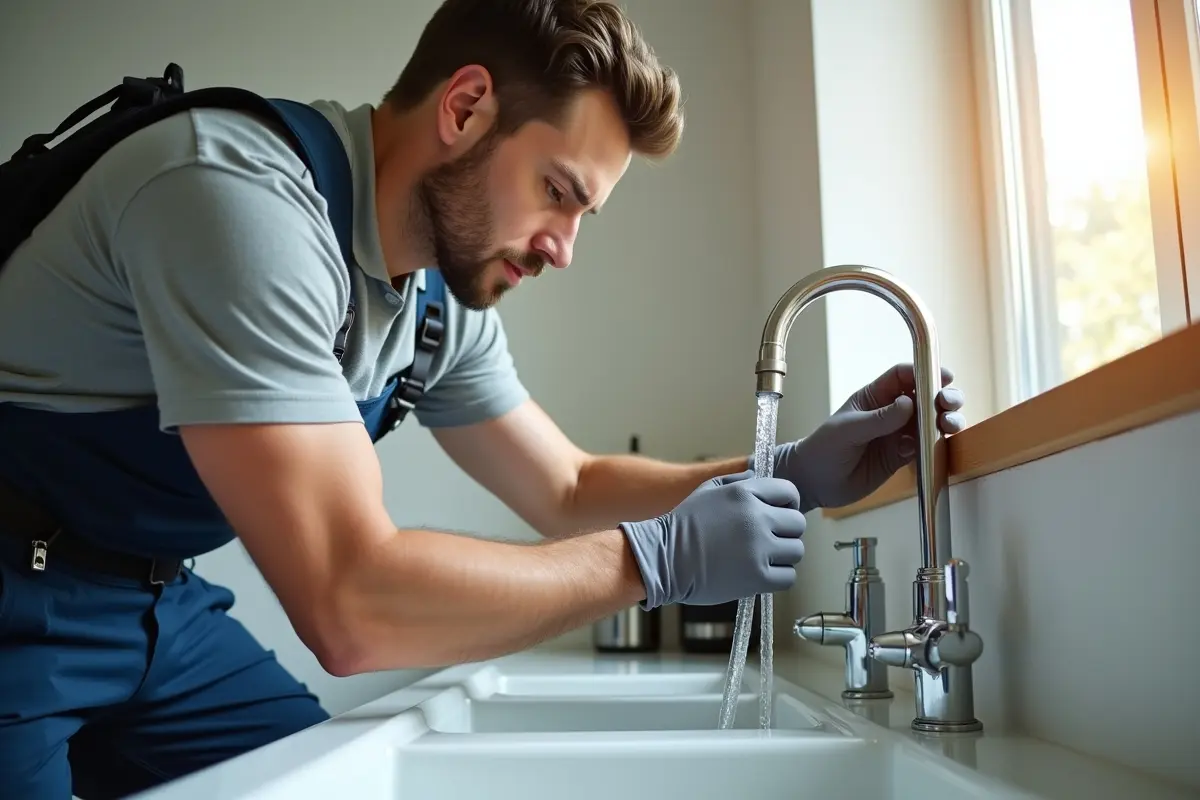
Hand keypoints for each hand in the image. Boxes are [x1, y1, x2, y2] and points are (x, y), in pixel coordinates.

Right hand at [619, 472, 805, 609]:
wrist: (663, 560)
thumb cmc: (683, 525)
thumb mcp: (708, 491)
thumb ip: (739, 482)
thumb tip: (761, 478)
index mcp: (745, 493)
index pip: (789, 492)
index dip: (787, 505)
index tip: (779, 516)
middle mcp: (756, 518)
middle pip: (797, 524)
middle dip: (785, 532)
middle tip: (768, 540)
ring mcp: (758, 548)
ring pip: (795, 551)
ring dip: (781, 556)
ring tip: (760, 558)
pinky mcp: (758, 578)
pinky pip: (788, 577)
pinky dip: (777, 577)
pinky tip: (758, 574)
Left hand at [772, 363, 965, 510]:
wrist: (814, 482)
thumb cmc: (823, 448)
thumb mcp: (847, 430)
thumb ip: (878, 419)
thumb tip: (908, 403)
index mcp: (875, 397)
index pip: (904, 376)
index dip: (925, 372)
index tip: (943, 376)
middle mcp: (891, 413)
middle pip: (925, 397)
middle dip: (943, 396)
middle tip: (948, 403)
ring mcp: (898, 435)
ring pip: (931, 422)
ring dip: (945, 421)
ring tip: (949, 425)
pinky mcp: (902, 457)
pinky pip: (926, 448)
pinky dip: (936, 445)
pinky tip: (935, 448)